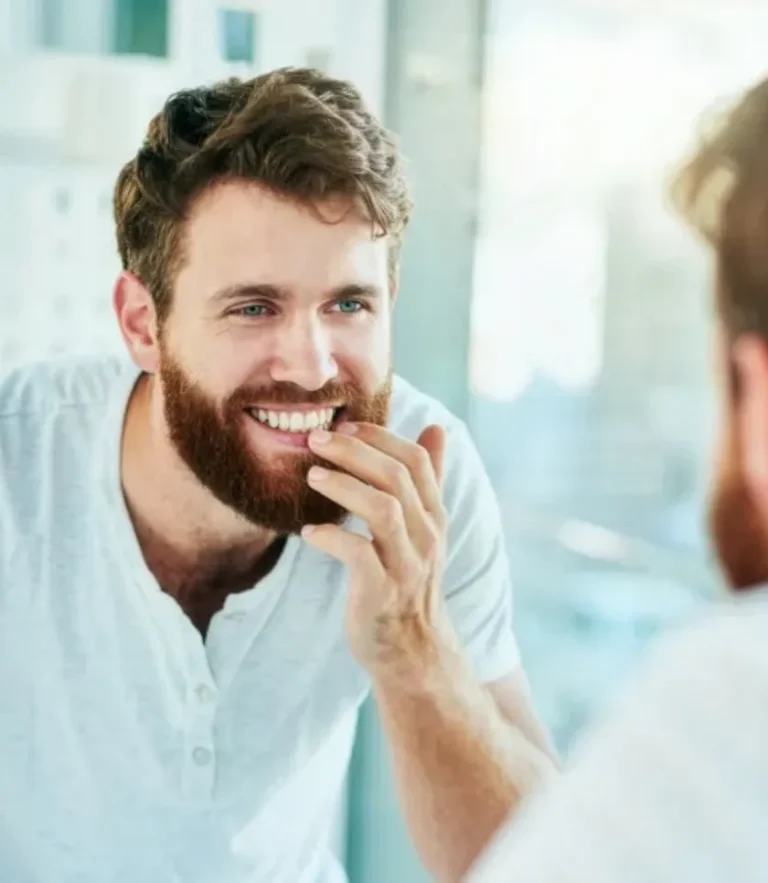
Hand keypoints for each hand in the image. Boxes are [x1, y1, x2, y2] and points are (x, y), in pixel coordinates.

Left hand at [303, 422, 457, 682]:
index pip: (416, 460)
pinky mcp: (382, 592)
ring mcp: (407, 564)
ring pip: (383, 509)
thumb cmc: (408, 580)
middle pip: (396, 477)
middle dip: (354, 451)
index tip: (344, 425)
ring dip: (344, 487)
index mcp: (434, 516)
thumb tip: (436, 427)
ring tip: (311, 475)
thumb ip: (428, 479)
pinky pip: (358, 554)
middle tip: (316, 439)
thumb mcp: (424, 528)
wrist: (412, 650)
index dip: (380, 436)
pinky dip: (331, 537)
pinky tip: (309, 532)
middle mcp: (426, 536)